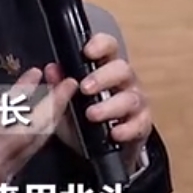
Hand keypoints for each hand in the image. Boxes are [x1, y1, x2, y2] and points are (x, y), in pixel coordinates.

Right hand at [0, 69, 77, 192]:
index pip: (5, 115)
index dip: (22, 92)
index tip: (34, 74)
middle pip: (34, 131)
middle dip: (53, 105)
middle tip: (68, 84)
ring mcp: (4, 171)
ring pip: (37, 142)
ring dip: (52, 118)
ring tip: (62, 96)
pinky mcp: (7, 175)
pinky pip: (32, 151)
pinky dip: (42, 132)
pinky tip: (47, 120)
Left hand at [46, 33, 152, 173]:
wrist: (96, 148)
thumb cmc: (82, 117)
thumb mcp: (65, 101)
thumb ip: (58, 85)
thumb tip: (51, 70)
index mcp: (105, 68)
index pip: (108, 47)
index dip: (101, 45)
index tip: (87, 52)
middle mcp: (123, 81)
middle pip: (122, 69)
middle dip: (103, 77)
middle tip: (84, 88)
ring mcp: (135, 102)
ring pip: (131, 97)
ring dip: (110, 106)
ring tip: (91, 114)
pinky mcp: (142, 124)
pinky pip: (140, 124)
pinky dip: (127, 129)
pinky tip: (114, 132)